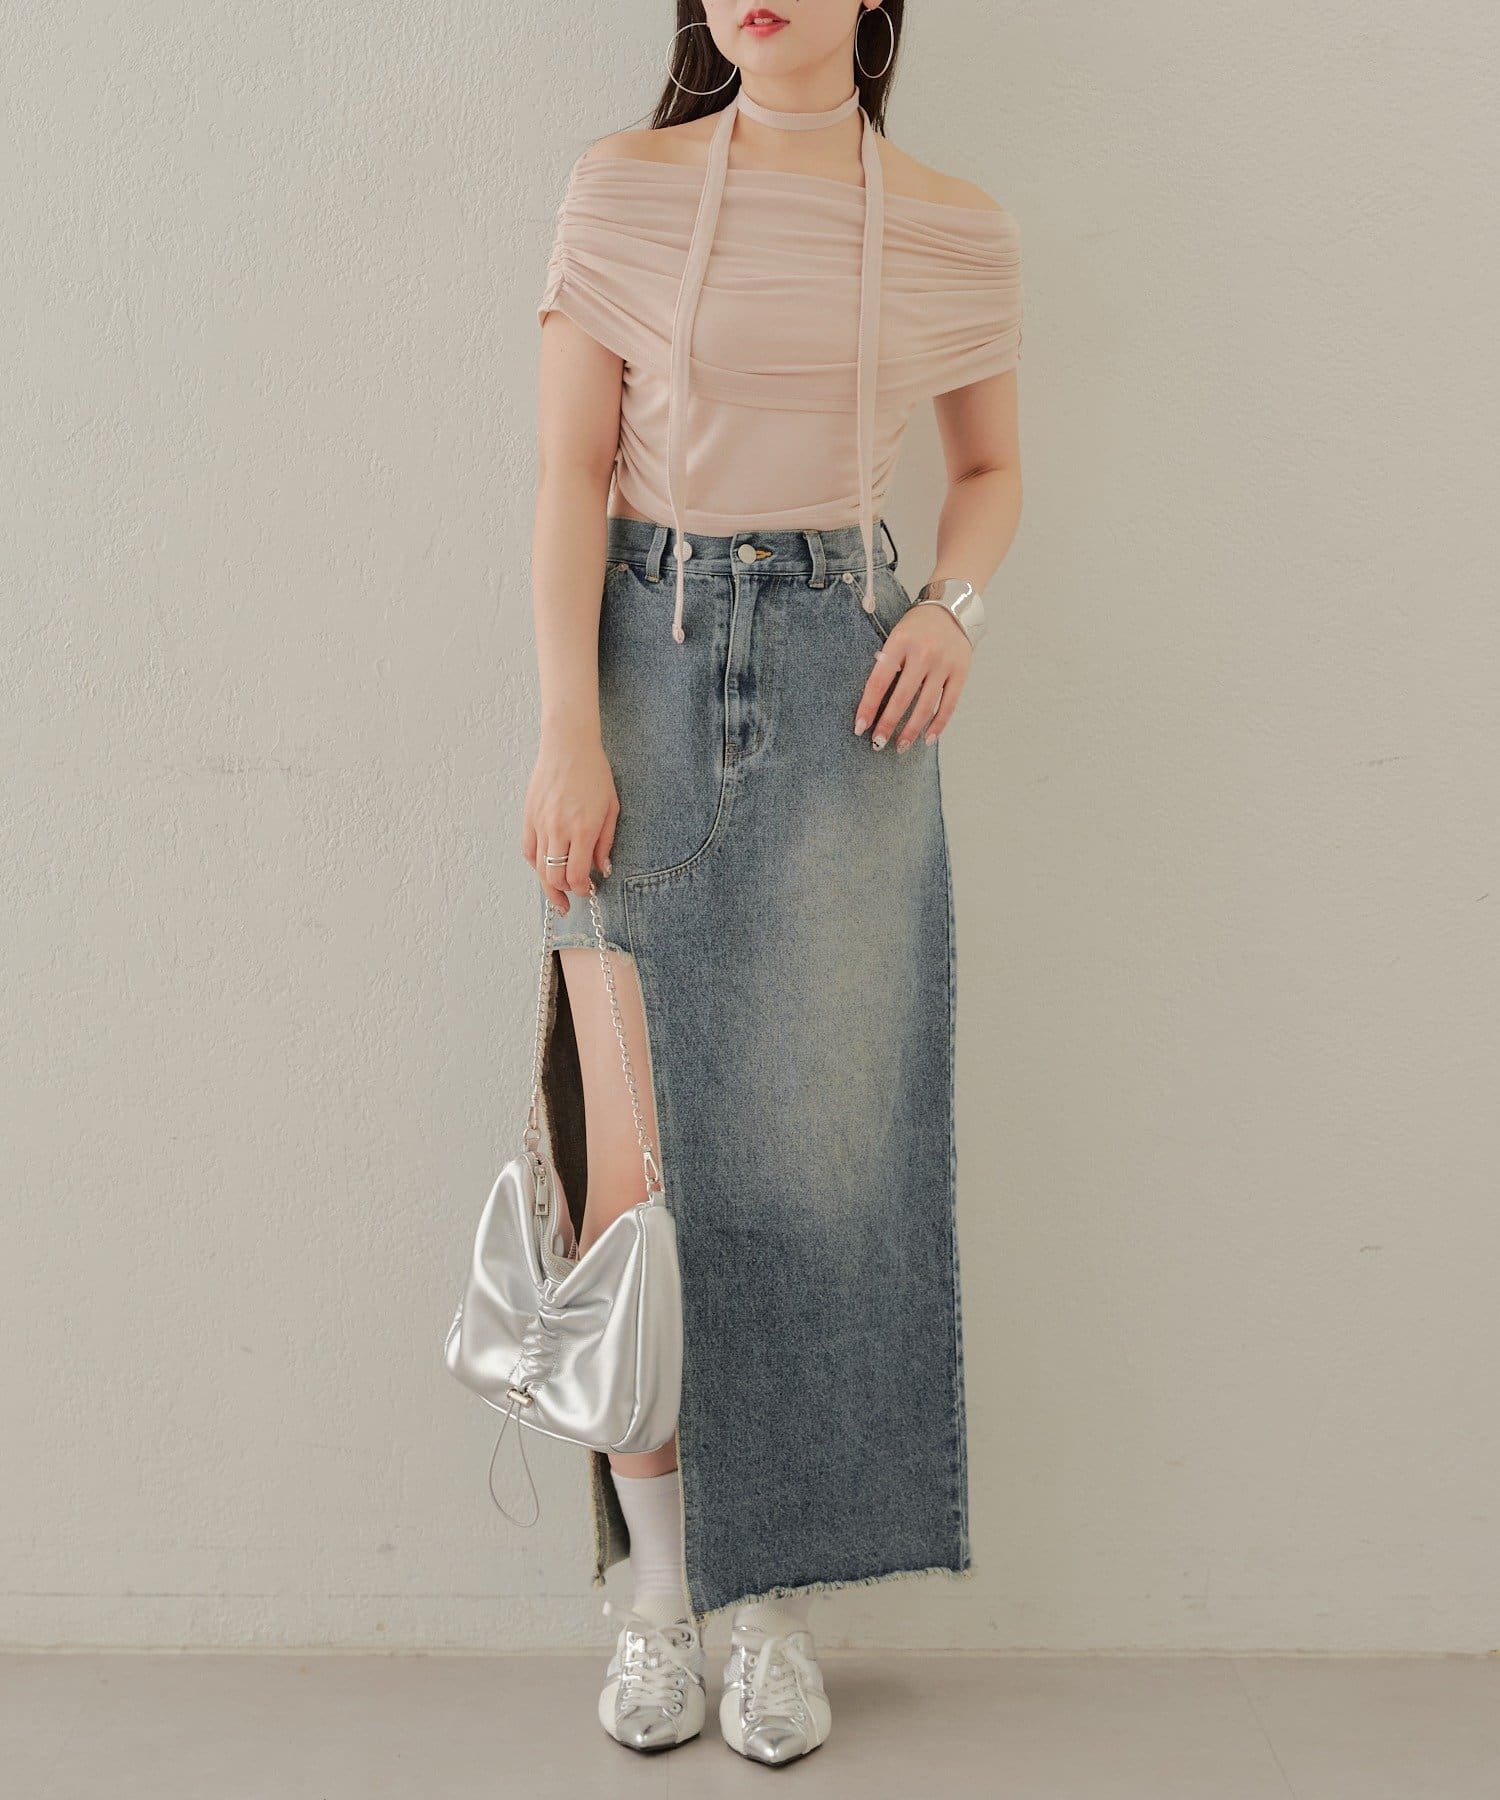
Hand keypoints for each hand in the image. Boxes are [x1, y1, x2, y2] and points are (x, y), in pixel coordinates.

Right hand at [521, 725, 619, 912]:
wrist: (568, 746)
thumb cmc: (595, 774)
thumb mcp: (611, 808)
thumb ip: (606, 842)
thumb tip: (601, 870)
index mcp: (584, 829)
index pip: (577, 875)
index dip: (582, 890)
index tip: (589, 891)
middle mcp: (560, 830)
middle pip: (555, 877)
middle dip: (564, 893)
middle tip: (572, 899)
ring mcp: (541, 824)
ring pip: (539, 868)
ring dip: (548, 885)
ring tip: (556, 896)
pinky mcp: (529, 817)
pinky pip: (529, 850)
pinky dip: (536, 864)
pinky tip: (544, 869)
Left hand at [853, 603, 972, 751]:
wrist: (951, 608)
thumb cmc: (916, 628)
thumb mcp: (896, 636)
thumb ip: (886, 663)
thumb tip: (872, 703)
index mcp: (900, 642)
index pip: (879, 681)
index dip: (868, 707)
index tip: (860, 727)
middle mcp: (923, 653)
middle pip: (902, 698)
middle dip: (888, 724)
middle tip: (878, 743)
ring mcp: (944, 663)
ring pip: (925, 705)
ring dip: (911, 730)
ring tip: (900, 746)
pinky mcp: (961, 672)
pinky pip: (948, 704)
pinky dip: (938, 724)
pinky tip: (927, 739)